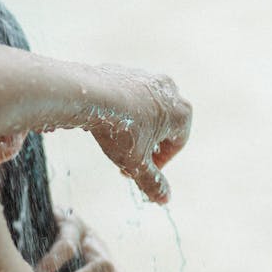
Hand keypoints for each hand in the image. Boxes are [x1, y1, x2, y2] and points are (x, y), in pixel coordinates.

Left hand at [36, 209, 136, 271]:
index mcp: (73, 226)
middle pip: (104, 266)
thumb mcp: (33, 227)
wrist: (56, 231)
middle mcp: (96, 245)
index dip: (53, 262)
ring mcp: (111, 262)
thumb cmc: (41, 231)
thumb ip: (27, 237)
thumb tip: (21, 262)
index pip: (69, 244)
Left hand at [89, 68, 191, 203]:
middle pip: (164, 126)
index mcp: (181, 113)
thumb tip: (165, 200)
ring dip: (136, 127)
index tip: (140, 171)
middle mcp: (171, 90)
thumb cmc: (119, 129)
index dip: (159, 163)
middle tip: (129, 157)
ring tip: (115, 140)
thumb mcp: (136, 163)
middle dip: (148, 144)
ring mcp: (148, 77)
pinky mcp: (127, 71)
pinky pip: (128, 96)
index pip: (177, 144)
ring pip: (146, 110)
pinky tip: (105, 121)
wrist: (90, 94)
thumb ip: (152, 182)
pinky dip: (121, 110)